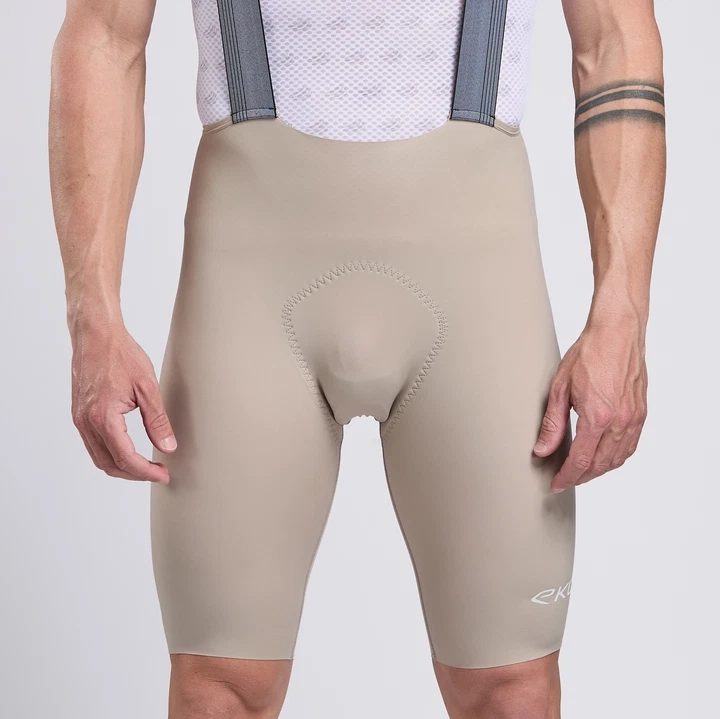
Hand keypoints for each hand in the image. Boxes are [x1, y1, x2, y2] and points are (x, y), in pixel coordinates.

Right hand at [70, 321, 175, 482]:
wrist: (95, 335)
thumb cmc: (120, 354)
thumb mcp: (147, 387)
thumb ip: (157, 421)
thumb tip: (167, 446)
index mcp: (103, 417)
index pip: (125, 458)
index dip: (146, 471)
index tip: (163, 474)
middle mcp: (86, 422)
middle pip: (109, 464)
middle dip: (135, 474)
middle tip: (158, 473)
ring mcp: (79, 419)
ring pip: (99, 458)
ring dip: (122, 467)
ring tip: (146, 466)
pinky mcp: (79, 414)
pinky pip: (93, 445)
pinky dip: (110, 455)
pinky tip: (128, 451)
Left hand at [534, 315, 647, 492]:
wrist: (618, 333)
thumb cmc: (589, 353)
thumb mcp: (560, 388)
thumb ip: (553, 423)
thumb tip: (543, 449)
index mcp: (598, 417)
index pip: (581, 460)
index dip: (567, 477)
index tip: (556, 484)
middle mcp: (620, 422)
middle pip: (600, 464)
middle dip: (581, 477)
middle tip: (565, 481)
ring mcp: (634, 418)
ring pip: (617, 458)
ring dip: (599, 470)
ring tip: (581, 473)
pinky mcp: (641, 413)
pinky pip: (630, 445)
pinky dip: (615, 457)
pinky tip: (603, 457)